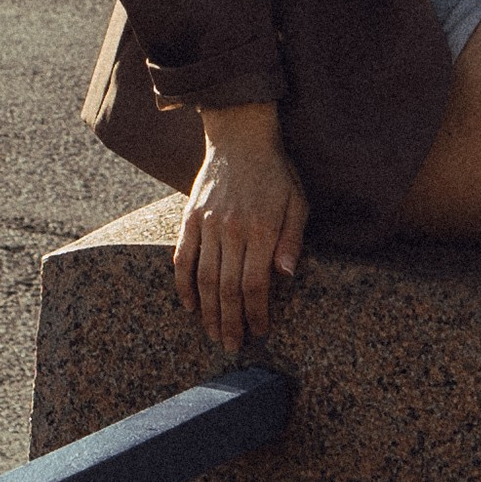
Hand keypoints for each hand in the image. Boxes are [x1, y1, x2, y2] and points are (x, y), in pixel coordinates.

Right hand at [172, 105, 307, 353]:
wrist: (240, 136)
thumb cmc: (276, 172)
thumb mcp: (297, 202)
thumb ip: (292, 239)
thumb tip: (287, 274)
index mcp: (262, 230)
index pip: (255, 284)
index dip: (256, 313)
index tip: (259, 332)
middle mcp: (233, 230)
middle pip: (228, 288)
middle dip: (230, 322)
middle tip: (231, 346)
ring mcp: (208, 224)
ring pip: (205, 278)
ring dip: (208, 311)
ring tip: (212, 333)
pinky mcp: (190, 217)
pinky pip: (183, 257)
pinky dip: (183, 283)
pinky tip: (189, 304)